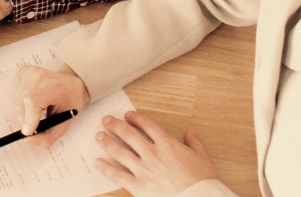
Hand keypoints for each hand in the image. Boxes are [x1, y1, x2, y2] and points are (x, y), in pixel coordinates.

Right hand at [9, 64, 89, 146]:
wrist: (70, 84)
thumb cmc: (68, 104)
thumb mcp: (64, 124)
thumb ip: (47, 138)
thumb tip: (26, 139)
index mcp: (55, 88)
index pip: (34, 101)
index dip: (29, 118)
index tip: (28, 132)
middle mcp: (41, 76)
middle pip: (22, 102)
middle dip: (25, 120)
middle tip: (35, 125)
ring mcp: (31, 72)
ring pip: (15, 100)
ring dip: (22, 112)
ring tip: (36, 111)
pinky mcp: (23, 71)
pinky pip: (14, 93)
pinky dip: (19, 102)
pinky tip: (31, 101)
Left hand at [95, 111, 216, 196]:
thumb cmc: (201, 181)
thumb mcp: (202, 157)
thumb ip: (194, 142)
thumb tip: (189, 131)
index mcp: (167, 144)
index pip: (146, 125)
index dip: (135, 118)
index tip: (128, 115)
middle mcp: (152, 154)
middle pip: (128, 134)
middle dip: (115, 125)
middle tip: (106, 120)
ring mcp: (143, 170)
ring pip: (119, 152)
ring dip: (107, 142)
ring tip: (99, 136)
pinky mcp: (138, 186)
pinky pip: (117, 175)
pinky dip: (106, 168)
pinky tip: (98, 162)